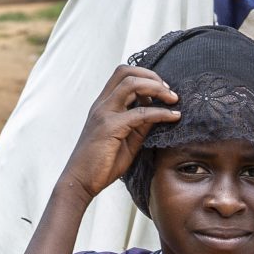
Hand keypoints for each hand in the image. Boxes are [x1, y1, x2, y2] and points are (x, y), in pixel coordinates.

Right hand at [61, 65, 178, 197]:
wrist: (80, 182)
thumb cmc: (102, 163)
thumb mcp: (127, 139)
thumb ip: (140, 124)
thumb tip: (160, 112)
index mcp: (103, 104)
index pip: (123, 75)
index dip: (146, 76)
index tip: (164, 90)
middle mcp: (102, 104)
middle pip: (126, 71)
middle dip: (153, 76)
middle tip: (170, 93)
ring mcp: (104, 113)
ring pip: (132, 84)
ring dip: (157, 88)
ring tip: (173, 100)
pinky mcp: (110, 127)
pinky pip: (140, 112)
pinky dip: (160, 112)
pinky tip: (173, 117)